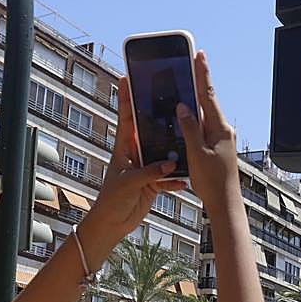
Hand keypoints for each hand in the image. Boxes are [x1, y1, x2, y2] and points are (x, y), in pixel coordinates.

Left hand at [82, 77, 185, 245]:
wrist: (112, 223)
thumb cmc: (111, 200)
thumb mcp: (129, 184)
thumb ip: (150, 172)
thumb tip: (170, 164)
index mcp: (124, 148)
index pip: (126, 118)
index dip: (126, 98)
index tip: (128, 78)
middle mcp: (136, 154)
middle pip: (149, 129)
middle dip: (159, 116)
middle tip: (171, 98)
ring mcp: (145, 167)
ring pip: (163, 152)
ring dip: (174, 149)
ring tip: (189, 137)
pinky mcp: (153, 182)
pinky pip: (169, 176)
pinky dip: (177, 178)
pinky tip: (187, 178)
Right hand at [175, 51, 237, 205]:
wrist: (224, 203)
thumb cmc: (212, 182)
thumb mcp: (197, 153)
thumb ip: (190, 128)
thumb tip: (183, 107)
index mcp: (220, 129)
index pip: (208, 95)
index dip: (202, 74)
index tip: (199, 55)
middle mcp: (223, 131)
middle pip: (206, 101)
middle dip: (198, 83)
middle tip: (191, 63)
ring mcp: (221, 139)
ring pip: (204, 115)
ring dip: (194, 102)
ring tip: (184, 86)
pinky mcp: (216, 148)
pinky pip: (203, 128)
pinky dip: (194, 120)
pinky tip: (186, 118)